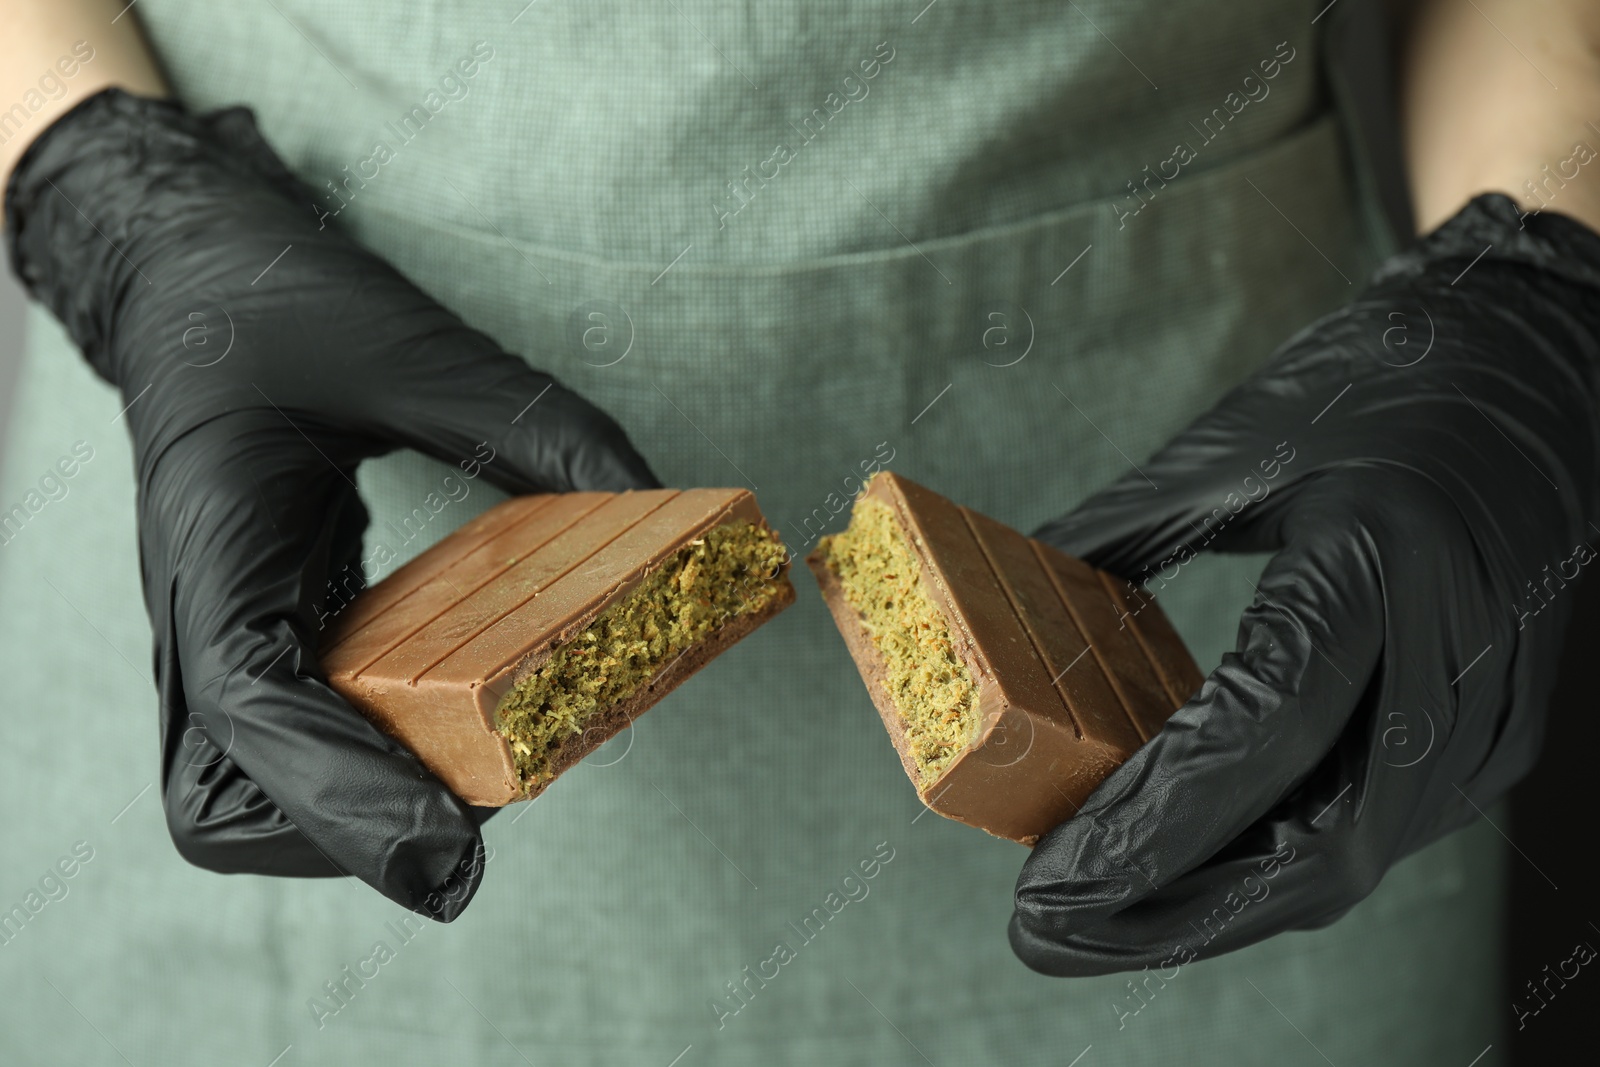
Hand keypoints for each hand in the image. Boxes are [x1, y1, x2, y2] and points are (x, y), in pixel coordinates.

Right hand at [4, 90, 657, 919]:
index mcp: (213, 545)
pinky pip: (286, 742)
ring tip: (476, 774)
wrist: (189, 279)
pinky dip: (359, 768)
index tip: (456, 853)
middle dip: (344, 833)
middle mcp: (197, 615)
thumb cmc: (281, 304)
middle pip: (223, 803)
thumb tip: (656, 508)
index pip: (252, 709)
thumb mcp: (415, 345)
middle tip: (476, 819)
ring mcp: (217, 635)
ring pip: (239, 795)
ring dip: (348, 817)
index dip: (350, 794)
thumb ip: (536, 424)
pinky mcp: (255, 635)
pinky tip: (452, 728)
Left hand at [1009, 194, 1599, 973]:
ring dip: (1211, 906)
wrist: (1528, 361)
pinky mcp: (1491, 736)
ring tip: (1093, 919)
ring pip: (1344, 862)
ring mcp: (1487, 712)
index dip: (1144, 826)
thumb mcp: (1227, 450)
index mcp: (1375, 565)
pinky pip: (1369, 829)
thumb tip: (991, 615)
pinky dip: (1265, 864)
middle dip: (1166, 911)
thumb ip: (1110, 538)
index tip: (1041, 879)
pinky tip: (1180, 868)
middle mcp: (1449, 660)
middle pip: (1313, 848)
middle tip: (1044, 930)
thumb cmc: (1369, 385)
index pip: (1256, 736)